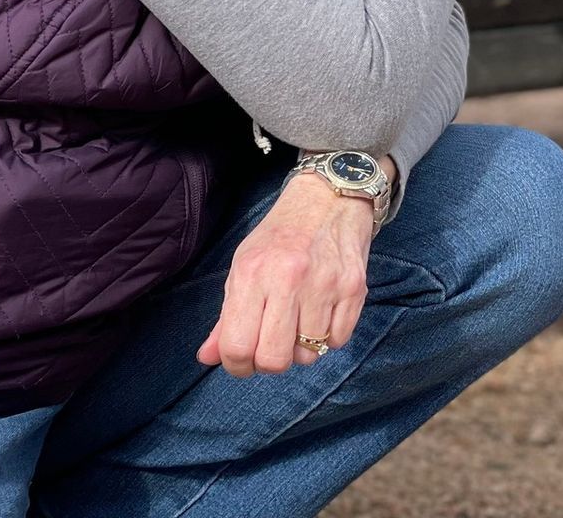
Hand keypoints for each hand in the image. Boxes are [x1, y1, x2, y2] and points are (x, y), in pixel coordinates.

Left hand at [195, 157, 395, 375]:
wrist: (329, 196)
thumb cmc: (281, 234)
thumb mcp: (244, 265)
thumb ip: (226, 315)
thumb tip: (208, 358)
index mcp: (252, 273)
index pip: (236, 347)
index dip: (237, 365)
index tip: (243, 358)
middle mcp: (288, 279)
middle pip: (274, 360)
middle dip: (270, 362)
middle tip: (272, 345)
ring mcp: (325, 284)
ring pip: (309, 355)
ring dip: (302, 347)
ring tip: (300, 322)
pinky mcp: (354, 287)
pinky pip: (338, 341)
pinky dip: (329, 336)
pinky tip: (322, 314)